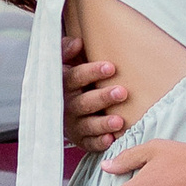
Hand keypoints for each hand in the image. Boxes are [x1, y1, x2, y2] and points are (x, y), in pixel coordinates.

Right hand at [61, 33, 131, 151]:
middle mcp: (66, 105)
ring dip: (102, 123)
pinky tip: (111, 139)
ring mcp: (73, 124)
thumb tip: (78, 42)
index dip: (91, 72)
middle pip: (83, 102)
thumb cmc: (73, 79)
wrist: (63, 106)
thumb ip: (68, 50)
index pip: (74, 77)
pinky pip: (89, 143)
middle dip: (102, 97)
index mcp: (63, 84)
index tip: (111, 67)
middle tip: (122, 92)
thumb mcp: (67, 62)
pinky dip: (99, 142)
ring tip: (119, 120)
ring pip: (87, 125)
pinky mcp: (81, 139)